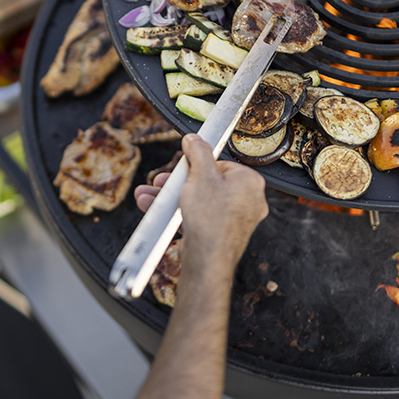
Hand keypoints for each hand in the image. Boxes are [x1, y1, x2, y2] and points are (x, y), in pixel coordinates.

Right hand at [139, 135, 267, 273]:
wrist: (207, 260)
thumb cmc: (210, 219)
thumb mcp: (200, 174)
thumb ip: (198, 152)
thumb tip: (194, 138)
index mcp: (250, 182)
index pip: (221, 165)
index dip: (197, 166)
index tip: (182, 168)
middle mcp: (248, 201)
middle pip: (208, 183)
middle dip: (178, 183)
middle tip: (160, 182)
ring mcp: (235, 220)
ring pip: (199, 201)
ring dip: (171, 198)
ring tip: (148, 197)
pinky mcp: (221, 235)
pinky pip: (198, 218)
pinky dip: (178, 214)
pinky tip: (157, 211)